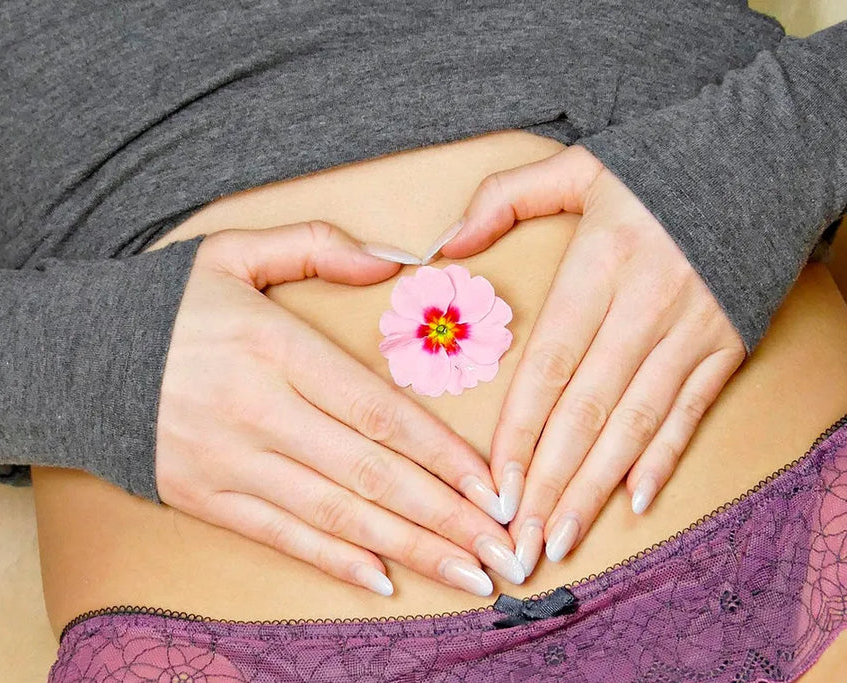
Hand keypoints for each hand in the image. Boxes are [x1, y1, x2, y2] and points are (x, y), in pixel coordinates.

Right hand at [155, 221, 527, 596]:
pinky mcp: (203, 496)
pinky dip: (334, 561)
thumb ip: (315, 247)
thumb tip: (394, 259)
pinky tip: (383, 579)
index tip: (493, 486)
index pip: (378, 411)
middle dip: (445, 516)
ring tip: (467, 575)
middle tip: (504, 550)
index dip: (443, 454)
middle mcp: (256, 409)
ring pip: (334, 514)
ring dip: (407, 548)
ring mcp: (228, 460)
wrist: (69, 357)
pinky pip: (279, 535)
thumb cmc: (163, 305)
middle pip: (369, 473)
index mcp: (273, 346)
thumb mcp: (232, 251)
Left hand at [437, 145, 746, 575]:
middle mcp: (645, 307)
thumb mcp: (576, 167)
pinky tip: (636, 501)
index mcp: (601, 266)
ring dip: (596, 487)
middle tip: (520, 539)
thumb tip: (446, 244)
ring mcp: (690, 333)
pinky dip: (662, 458)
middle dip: (549, 482)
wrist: (764, 158)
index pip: (549, 366)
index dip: (520, 431)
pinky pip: (689, 411)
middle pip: (587, 409)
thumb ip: (504, 199)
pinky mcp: (725, 347)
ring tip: (562, 537)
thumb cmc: (658, 167)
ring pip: (635, 423)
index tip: (494, 484)